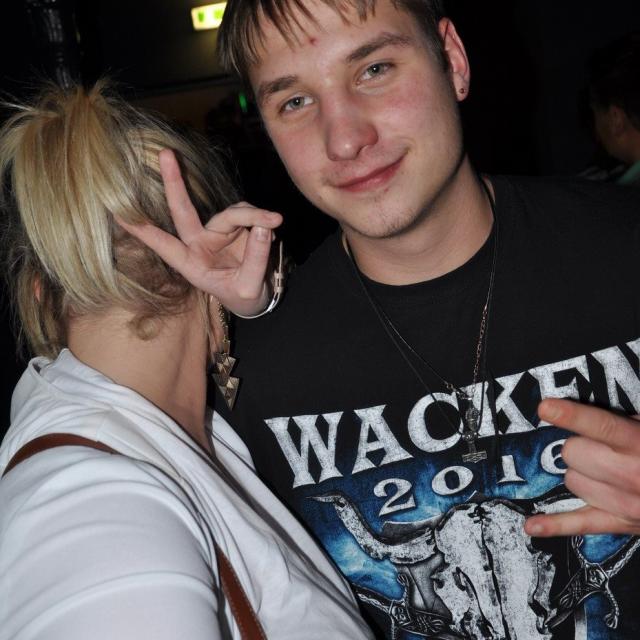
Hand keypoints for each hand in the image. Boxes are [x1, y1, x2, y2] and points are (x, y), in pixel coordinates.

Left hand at [117, 149, 282, 316]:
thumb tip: (264, 227)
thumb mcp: (249, 287)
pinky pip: (248, 213)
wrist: (258, 298)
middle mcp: (199, 243)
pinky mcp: (236, 225)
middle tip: (166, 153)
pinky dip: (262, 217)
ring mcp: (217, 232)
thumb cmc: (244, 297)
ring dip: (253, 214)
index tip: (115, 213)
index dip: (141, 230)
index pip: (163, 245)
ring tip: (276, 220)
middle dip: (174, 182)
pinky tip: (274, 224)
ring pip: (231, 212)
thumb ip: (256, 259)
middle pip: (183, 210)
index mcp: (191, 264)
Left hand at [525, 398, 639, 536]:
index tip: (545, 407)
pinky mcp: (622, 524)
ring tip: (604, 469)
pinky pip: (581, 523)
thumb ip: (630, 422)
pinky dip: (554, 525)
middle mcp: (632, 475)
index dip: (572, 415)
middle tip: (599, 445)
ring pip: (572, 481)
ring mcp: (626, 503)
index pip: (602, 426)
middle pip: (573, 453)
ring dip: (580, 472)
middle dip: (579, 444)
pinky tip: (532, 526)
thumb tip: (594, 419)